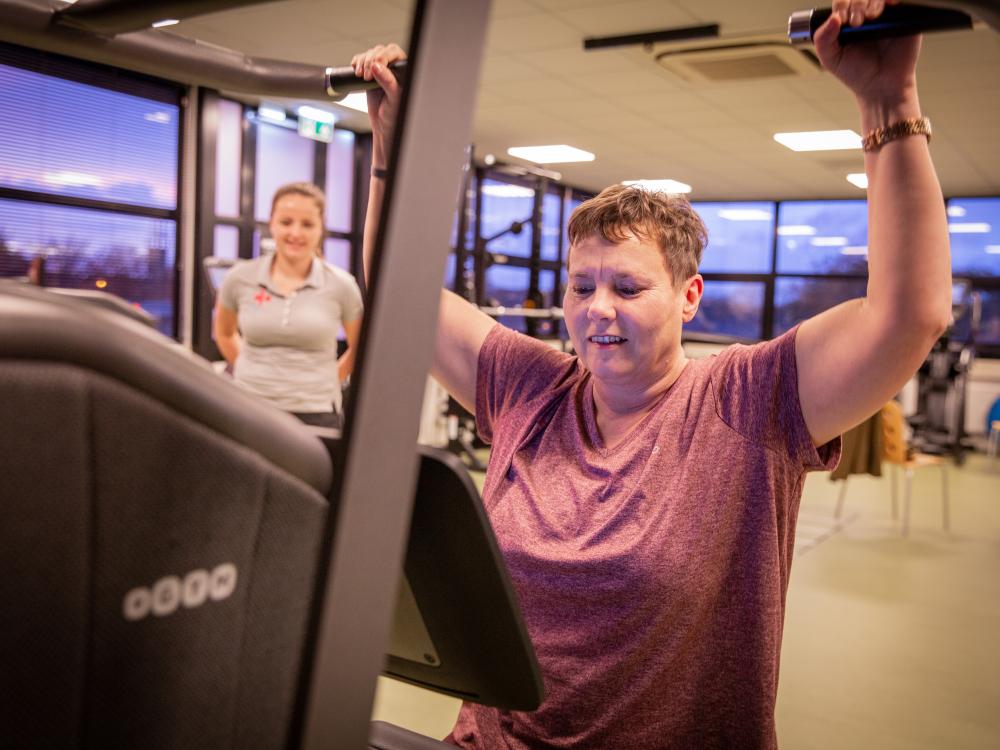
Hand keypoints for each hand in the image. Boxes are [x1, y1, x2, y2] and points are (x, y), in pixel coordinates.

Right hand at [351, 43, 405, 161]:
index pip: (394, 53)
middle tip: (366, 76)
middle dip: (370, 60)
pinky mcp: (370, 74)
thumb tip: (376, 66)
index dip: (383, 56)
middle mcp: (393, 68)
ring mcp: (381, 70)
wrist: (383, 126)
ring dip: (362, 62)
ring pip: (370, 54)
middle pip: (380, 51)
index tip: (374, 67)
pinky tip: (356, 71)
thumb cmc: (394, 115)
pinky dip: (357, 63)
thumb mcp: (393, 98)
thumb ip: (387, 81)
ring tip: (361, 76)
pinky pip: (362, 60)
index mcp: (404, 72)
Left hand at [813, 0, 920, 105]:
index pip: (843, 0)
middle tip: (857, 22)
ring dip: (872, 0)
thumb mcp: (831, 59)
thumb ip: (822, 40)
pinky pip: (900, 0)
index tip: (842, 19)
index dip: (842, 4)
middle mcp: (867, 14)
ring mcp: (886, 14)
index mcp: (848, 20)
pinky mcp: (904, 16)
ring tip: (871, 17)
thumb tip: (832, 18)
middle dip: (857, 3)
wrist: (882, 86)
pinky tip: (889, 6)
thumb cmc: (857, 73)